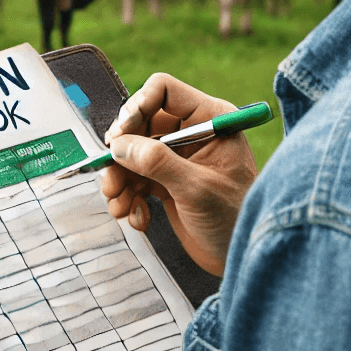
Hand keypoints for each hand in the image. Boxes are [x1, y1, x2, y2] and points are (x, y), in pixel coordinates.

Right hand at [101, 73, 257, 275]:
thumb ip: (157, 162)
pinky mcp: (165, 182)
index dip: (136, 107)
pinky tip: (139, 219)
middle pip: (138, 125)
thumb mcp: (196, 188)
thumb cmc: (233, 219)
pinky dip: (128, 198)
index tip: (119, 136)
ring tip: (119, 206)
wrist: (238, 259)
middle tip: (111, 180)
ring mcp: (177, 158)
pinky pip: (133, 179)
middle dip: (121, 154)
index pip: (162, 90)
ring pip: (130, 154)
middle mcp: (191, 133)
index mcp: (209, 120)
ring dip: (119, 180)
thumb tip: (119, 145)